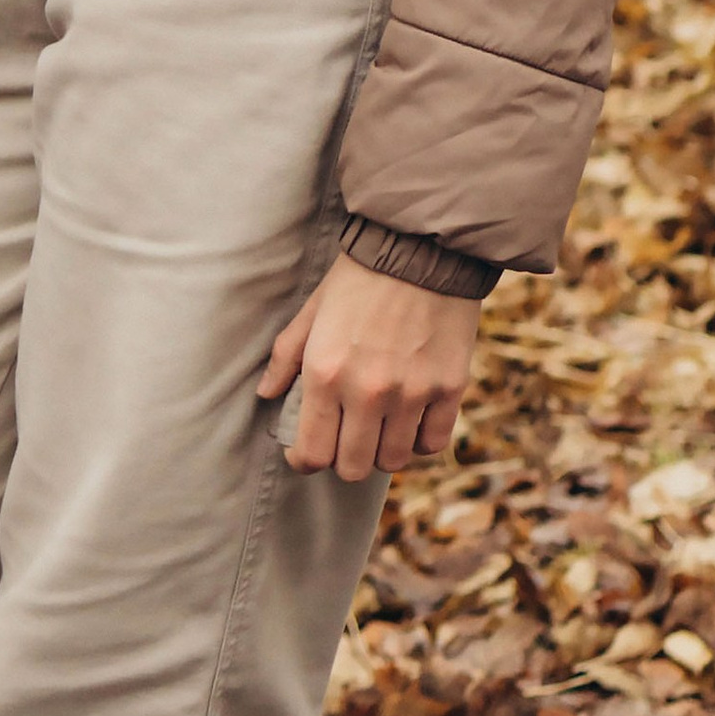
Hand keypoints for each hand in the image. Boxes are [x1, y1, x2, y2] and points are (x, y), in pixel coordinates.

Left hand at [259, 255, 477, 480]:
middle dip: (343, 460)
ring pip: (393, 461)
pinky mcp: (449, 389)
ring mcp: (411, 394)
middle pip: (353, 468)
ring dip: (381, 451)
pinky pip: (432, 443)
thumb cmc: (359, 277)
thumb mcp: (313, 311)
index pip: (312, 453)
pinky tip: (410, 420)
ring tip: (377, 428)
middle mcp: (367, 392)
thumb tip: (266, 393)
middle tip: (344, 439)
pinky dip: (419, 439)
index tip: (306, 454)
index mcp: (326, 374)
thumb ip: (286, 357)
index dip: (304, 461)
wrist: (420, 247)